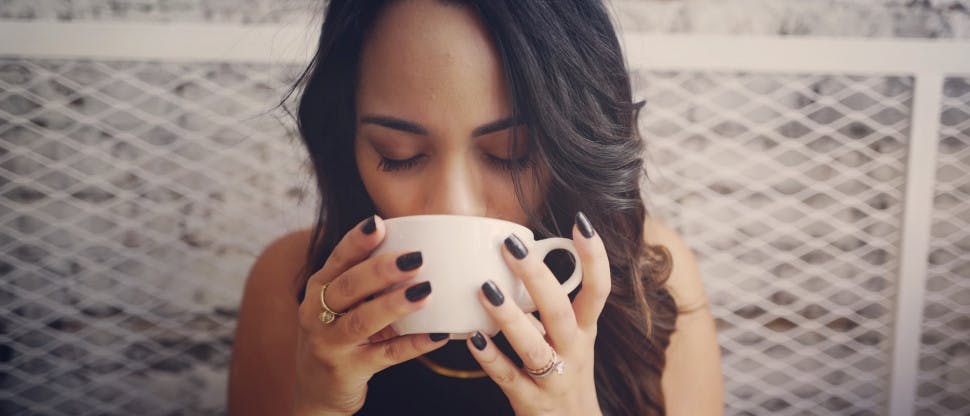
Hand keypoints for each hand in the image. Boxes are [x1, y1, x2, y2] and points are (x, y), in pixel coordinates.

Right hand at [293, 215, 449, 414]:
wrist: (316, 388)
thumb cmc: (339, 332)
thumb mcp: (341, 304)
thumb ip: (367, 279)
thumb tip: (418, 246)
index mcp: (319, 288)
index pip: (337, 259)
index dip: (357, 241)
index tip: (378, 223)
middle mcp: (317, 313)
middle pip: (349, 286)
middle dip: (381, 270)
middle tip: (415, 257)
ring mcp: (331, 344)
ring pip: (363, 321)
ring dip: (395, 304)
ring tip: (426, 291)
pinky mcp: (349, 370)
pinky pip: (387, 355)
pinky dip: (414, 344)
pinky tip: (438, 334)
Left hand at [466, 212, 607, 415]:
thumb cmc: (565, 371)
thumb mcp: (571, 336)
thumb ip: (552, 302)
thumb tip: (525, 254)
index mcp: (585, 329)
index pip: (599, 290)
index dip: (594, 257)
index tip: (581, 222)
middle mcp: (574, 351)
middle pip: (561, 311)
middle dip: (538, 277)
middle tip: (512, 246)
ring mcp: (554, 378)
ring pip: (534, 346)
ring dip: (509, 317)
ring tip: (486, 289)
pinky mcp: (531, 401)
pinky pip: (508, 378)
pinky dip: (490, 358)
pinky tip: (471, 339)